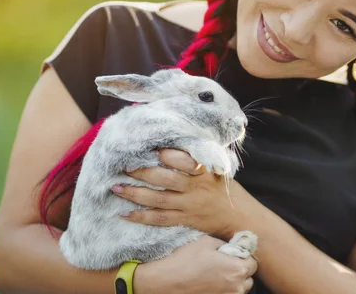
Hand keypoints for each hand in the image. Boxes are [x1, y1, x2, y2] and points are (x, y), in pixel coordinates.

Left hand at [111, 149, 250, 238]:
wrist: (239, 216)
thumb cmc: (224, 187)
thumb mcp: (218, 167)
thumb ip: (199, 155)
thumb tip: (177, 136)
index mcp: (206, 171)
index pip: (187, 161)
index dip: (169, 155)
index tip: (153, 148)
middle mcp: (196, 188)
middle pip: (167, 180)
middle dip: (143, 172)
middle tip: (124, 166)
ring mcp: (189, 205)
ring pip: (159, 200)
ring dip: (135, 194)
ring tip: (116, 188)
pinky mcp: (185, 220)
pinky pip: (160, 219)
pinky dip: (142, 217)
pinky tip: (125, 213)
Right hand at [134, 235, 256, 293]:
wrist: (164, 281)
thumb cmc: (184, 259)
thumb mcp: (207, 241)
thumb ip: (226, 245)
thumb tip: (233, 247)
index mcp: (237, 268)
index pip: (253, 263)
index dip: (243, 257)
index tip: (234, 254)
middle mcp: (236, 287)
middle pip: (247, 278)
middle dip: (239, 270)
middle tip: (223, 264)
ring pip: (238, 289)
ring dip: (231, 282)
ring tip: (214, 275)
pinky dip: (221, 290)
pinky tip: (209, 284)